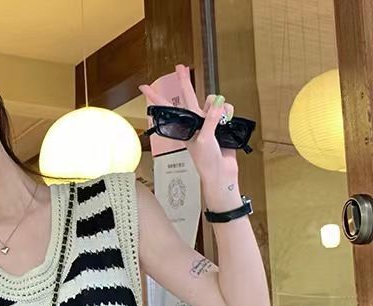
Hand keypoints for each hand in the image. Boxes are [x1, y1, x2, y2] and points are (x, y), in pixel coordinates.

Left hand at [140, 64, 240, 209]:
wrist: (221, 172)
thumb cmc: (207, 161)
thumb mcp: (204, 140)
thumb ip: (210, 119)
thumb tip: (216, 102)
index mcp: (186, 126)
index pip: (169, 108)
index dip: (156, 98)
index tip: (144, 87)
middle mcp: (195, 121)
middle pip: (189, 96)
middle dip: (184, 81)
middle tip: (179, 67)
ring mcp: (209, 121)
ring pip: (213, 101)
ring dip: (219, 107)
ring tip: (221, 123)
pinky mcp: (222, 123)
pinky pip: (226, 108)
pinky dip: (229, 112)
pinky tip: (228, 122)